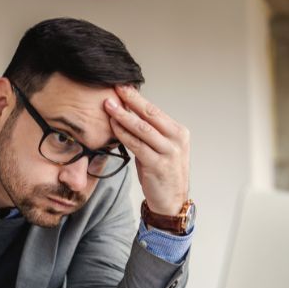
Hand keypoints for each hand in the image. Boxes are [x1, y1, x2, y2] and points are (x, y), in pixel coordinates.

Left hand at [104, 85, 189, 214]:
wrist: (171, 201)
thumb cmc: (162, 172)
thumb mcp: (159, 148)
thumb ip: (148, 133)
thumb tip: (127, 113)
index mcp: (179, 132)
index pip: (155, 110)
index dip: (137, 98)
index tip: (123, 87)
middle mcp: (177, 139)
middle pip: (150, 114)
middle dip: (131, 100)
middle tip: (115, 88)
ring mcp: (169, 152)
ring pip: (143, 128)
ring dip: (123, 115)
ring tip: (109, 105)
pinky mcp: (158, 165)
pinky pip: (137, 145)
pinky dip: (124, 134)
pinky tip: (113, 126)